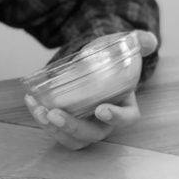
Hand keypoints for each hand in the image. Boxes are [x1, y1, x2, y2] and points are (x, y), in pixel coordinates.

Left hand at [24, 29, 157, 150]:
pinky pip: (55, 130)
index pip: (127, 118)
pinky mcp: (67, 124)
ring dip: (53, 128)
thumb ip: (139, 42)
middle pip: (92, 134)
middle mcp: (105, 122)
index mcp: (126, 106)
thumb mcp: (124, 47)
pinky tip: (30, 101)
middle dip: (72, 127)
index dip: (116, 118)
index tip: (101, 110)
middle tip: (55, 114)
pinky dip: (41, 118)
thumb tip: (148, 39)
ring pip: (71, 138)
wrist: (91, 62)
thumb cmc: (110, 58)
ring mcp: (85, 126)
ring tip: (39, 110)